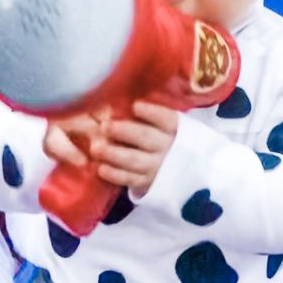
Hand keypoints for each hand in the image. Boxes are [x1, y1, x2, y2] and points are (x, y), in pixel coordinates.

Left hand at [43, 101, 177, 194]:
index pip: (166, 118)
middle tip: (105, 126)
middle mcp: (166, 147)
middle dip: (125, 132)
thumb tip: (126, 100)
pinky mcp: (148, 182)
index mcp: (173, 128)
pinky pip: (130, 179)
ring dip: (114, 154)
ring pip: (135, 160)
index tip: (136, 106)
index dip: (152, 113)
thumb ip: (152, 114)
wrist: (186, 169)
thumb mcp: (169, 124)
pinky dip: (115, 175)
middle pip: (146, 138)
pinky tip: (101, 168)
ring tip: (96, 149)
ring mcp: (157, 166)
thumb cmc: (169, 137)